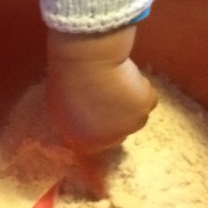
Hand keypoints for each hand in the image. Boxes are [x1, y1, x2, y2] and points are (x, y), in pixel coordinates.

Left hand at [46, 25, 155, 161]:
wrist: (88, 64)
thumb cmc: (66, 81)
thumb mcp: (59, 108)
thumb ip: (73, 122)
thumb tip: (81, 121)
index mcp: (85, 143)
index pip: (98, 143)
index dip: (100, 126)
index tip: (99, 112)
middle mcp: (111, 140)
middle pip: (120, 133)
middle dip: (117, 118)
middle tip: (109, 97)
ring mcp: (131, 125)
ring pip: (137, 116)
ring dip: (131, 103)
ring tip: (118, 83)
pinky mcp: (146, 108)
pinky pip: (148, 99)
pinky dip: (142, 89)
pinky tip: (129, 77)